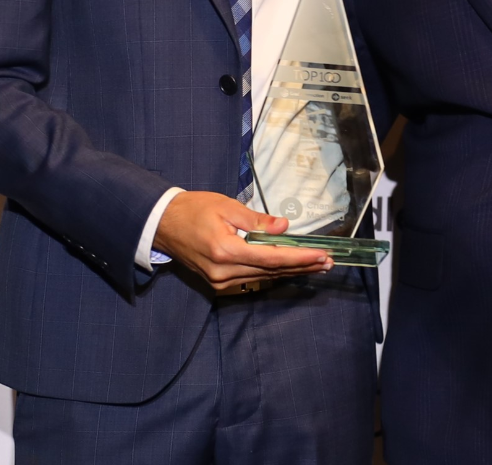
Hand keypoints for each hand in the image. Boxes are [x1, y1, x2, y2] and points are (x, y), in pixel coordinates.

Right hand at [152, 190, 331, 291]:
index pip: (272, 258)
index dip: (299, 258)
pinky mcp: (218, 283)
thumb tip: (284, 226)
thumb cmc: (194, 209)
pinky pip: (252, 278)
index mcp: (225, 251)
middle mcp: (224, 272)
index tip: (321, 256)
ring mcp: (220, 281)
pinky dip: (273, 272)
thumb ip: (257, 220)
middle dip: (302, 266)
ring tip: (316, 266)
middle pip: (272, 271)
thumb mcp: (227, 207)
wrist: (163, 224)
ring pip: (264, 277)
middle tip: (328, 262)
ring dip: (291, 271)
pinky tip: (290, 268)